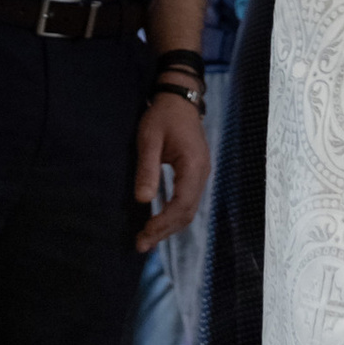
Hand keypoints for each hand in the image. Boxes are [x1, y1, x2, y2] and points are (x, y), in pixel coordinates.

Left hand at [135, 86, 209, 246]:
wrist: (180, 99)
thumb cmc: (163, 116)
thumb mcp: (149, 139)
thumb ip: (147, 169)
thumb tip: (142, 200)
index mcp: (193, 165)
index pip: (181, 204)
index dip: (163, 222)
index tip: (144, 234)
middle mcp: (202, 174)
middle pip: (187, 212)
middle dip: (165, 231)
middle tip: (141, 244)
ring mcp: (202, 174)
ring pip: (189, 210)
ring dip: (169, 227)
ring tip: (148, 239)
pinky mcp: (196, 174)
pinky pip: (188, 202)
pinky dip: (173, 216)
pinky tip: (159, 223)